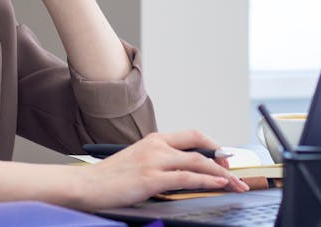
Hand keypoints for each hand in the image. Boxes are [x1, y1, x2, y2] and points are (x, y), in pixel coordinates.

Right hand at [75, 131, 249, 209]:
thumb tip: (182, 172)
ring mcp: (154, 161)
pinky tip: (218, 185)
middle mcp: (157, 146)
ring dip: (221, 174)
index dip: (213, 145)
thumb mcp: (137, 162)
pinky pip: (187, 178)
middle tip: (235, 171)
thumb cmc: (108, 178)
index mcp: (154, 140)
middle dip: (223, 158)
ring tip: (235, 183)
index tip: (224, 157)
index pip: (192, 136)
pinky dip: (206, 181)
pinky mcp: (151, 179)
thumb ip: (159, 162)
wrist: (84, 185)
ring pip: (198, 162)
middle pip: (200, 146)